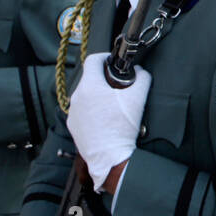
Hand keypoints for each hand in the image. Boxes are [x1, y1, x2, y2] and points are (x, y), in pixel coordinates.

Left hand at [66, 53, 149, 191]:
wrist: (110, 157)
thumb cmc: (122, 128)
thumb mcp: (138, 98)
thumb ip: (142, 78)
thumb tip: (141, 72)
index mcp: (90, 86)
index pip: (92, 60)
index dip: (104, 57)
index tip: (112, 62)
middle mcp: (77, 97)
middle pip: (89, 79)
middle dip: (103, 79)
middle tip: (117, 86)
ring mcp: (73, 113)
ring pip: (85, 95)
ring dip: (97, 95)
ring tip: (111, 105)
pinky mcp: (72, 126)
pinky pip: (82, 111)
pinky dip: (91, 110)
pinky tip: (104, 119)